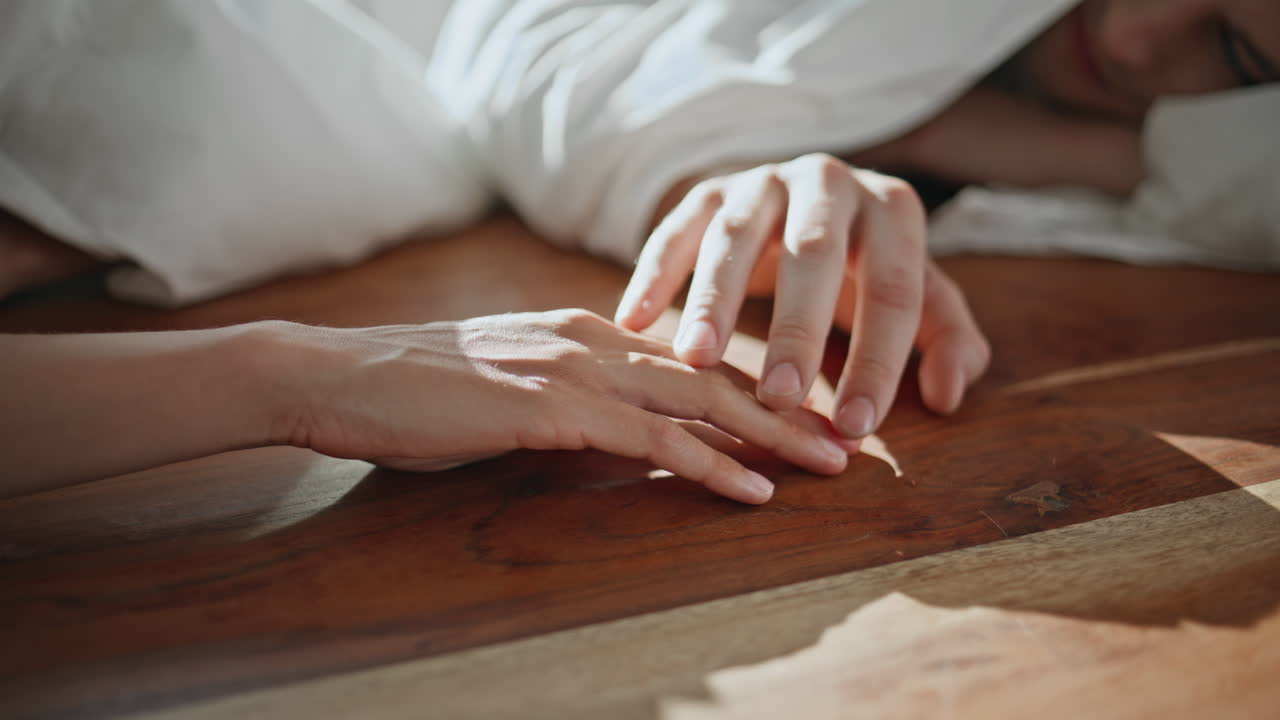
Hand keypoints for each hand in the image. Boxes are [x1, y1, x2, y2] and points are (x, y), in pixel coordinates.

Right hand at [270, 310, 851, 503]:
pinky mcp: (551, 406)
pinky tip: (753, 488)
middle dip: (787, 408)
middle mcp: (594, 337)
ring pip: (698, 401)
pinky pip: (649, 439)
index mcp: (588, 329)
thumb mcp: (510, 391)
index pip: (692, 360)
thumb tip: (619, 440)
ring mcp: (574, 367)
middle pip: (715, 374)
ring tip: (828, 464)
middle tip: (846, 440)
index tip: (806, 415)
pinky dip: (708, 464)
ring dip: (772, 434)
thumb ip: (571, 404)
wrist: (342, 376)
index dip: (756, 388)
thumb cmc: (419, 392)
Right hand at [615, 154, 989, 439]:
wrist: (807, 198)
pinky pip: (676, 227)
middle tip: (779, 397)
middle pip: (814, 255)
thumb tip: (948, 395)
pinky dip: (654, 271)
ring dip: (713, 298)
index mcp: (893, 210)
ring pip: (736, 235)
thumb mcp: (918, 296)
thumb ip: (946, 340)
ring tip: (696, 359)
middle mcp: (829, 182)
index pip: (894, 290)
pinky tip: (633, 318)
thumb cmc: (867, 265)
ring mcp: (763, 180)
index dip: (879, 360)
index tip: (855, 426)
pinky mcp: (709, 188)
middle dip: (796, 328)